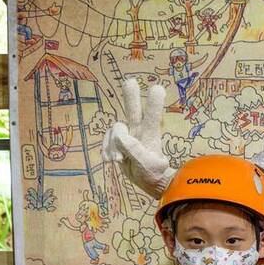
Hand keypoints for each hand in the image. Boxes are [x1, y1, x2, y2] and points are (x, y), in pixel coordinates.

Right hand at [102, 79, 174, 197]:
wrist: (148, 181)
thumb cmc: (153, 173)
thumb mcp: (146, 165)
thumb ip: (134, 150)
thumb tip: (120, 136)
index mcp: (150, 135)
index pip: (152, 117)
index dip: (154, 104)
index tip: (157, 88)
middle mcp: (139, 130)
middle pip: (133, 110)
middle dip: (131, 96)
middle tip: (130, 82)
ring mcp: (127, 135)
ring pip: (114, 129)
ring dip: (112, 145)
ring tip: (118, 161)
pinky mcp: (118, 141)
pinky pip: (107, 139)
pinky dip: (106, 149)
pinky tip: (111, 160)